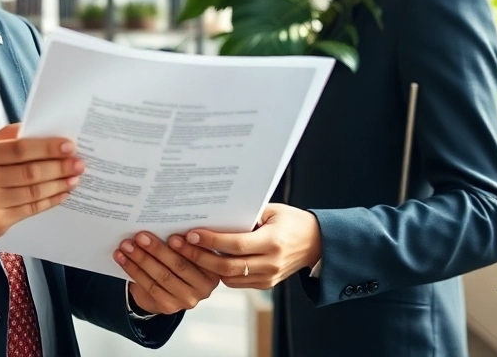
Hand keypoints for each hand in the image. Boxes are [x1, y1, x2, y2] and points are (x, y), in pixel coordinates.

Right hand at [0, 124, 83, 245]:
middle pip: (30, 172)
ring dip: (59, 184)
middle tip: (79, 163)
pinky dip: (50, 201)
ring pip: (33, 192)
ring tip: (75, 178)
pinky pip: (31, 209)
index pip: (20, 149)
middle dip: (59, 167)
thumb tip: (40, 127)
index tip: (69, 145)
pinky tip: (62, 193)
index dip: (47, 147)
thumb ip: (7, 137)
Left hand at [114, 232, 220, 314]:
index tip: (171, 236)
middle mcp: (204, 287)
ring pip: (162, 276)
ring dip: (141, 259)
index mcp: (213, 269)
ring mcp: (187, 299)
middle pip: (179, 265)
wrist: (163, 289)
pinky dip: (134, 270)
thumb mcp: (186, 251)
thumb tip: (165, 220)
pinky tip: (123, 258)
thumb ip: (184, 240)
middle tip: (140, 236)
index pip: (201, 256)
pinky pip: (150, 286)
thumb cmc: (176, 260)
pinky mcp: (169, 306)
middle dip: (157, 249)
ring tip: (127, 245)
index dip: (186, 247)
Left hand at [171, 203, 321, 289]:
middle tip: (178, 244)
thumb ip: (246, 215)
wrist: (317, 243)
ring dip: (206, 266)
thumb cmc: (292, 221)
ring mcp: (268, 277)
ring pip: (228, 278)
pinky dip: (220, 272)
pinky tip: (206, 260)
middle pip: (227, 266)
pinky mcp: (266, 284)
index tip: (190, 233)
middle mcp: (270, 263)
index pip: (235, 244)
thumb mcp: (272, 211)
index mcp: (273, 242)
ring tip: (186, 252)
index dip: (210, 240)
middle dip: (199, 256)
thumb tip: (214, 214)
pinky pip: (236, 282)